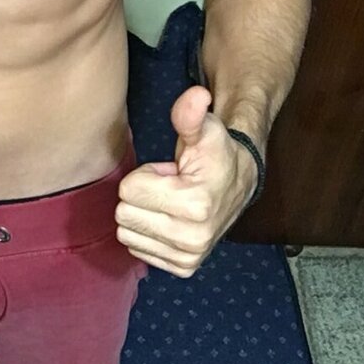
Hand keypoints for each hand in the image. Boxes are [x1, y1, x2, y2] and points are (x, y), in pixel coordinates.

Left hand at [115, 86, 257, 277]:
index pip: (128, 190)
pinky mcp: (182, 268)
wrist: (239, 186)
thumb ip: (191, 114)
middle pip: (123, 214)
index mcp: (195, 205)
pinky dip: (146, 233)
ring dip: (142, 215)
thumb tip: (196, 96)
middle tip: (167, 188)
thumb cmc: (216, 155)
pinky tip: (169, 220)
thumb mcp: (205, 129)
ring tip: (168, 204)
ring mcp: (188, 257)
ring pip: (126, 233)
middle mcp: (192, 238)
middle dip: (141, 196)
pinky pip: (135, 249)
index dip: (145, 175)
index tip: (168, 173)